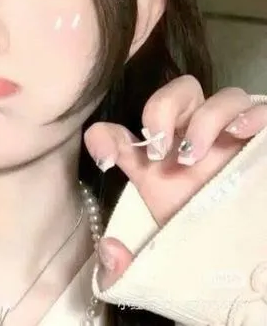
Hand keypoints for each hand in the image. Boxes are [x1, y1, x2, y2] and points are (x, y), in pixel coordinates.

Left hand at [83, 75, 266, 289]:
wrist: (244, 261)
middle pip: (176, 93)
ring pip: (219, 97)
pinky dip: (252, 113)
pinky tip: (241, 133)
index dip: (105, 138)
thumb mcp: (156, 252)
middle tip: (159, 151)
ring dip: (204, 119)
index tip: (107, 158)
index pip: (120, 134)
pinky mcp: (261, 144)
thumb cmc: (196, 245)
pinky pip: (262, 109)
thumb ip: (123, 263)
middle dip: (162, 109)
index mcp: (157, 160)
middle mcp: (190, 140)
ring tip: (196, 155)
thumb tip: (110, 251)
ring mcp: (229, 138)